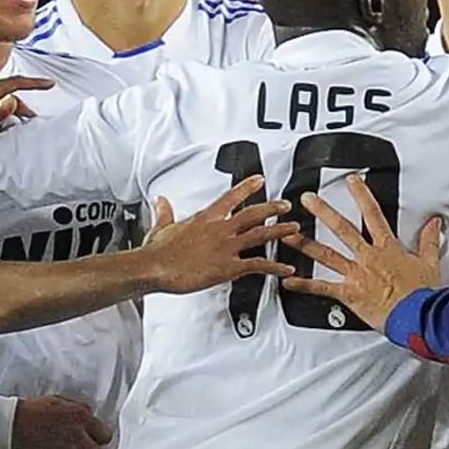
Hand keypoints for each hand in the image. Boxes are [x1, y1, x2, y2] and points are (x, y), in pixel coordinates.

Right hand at [11, 394, 112, 448]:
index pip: (105, 435)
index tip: (94, 439)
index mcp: (80, 417)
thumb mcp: (58, 400)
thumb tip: (91, 414)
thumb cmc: (30, 411)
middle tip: (79, 448)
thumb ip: (78, 408)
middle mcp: (76, 436)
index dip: (99, 437)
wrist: (8, 425)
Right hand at [140, 177, 296, 292]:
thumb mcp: (161, 227)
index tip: (259, 179)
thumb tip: (161, 200)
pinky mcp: (228, 267)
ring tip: (293, 229)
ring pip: (260, 235)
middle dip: (272, 207)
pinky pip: (258, 265)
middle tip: (286, 204)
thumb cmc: (158, 252)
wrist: (155, 267)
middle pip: (252, 213)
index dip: (247, 187)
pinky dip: (275, 267)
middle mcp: (219, 228)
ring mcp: (226, 247)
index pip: (230, 197)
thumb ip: (165, 212)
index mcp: (205, 218)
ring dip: (279, 231)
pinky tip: (287, 269)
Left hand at [281, 175, 442, 330]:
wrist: (418, 315)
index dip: (361, 194)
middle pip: (342, 228)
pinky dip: (304, 285)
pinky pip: (323, 288)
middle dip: (323, 211)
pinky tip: (288, 280)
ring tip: (287, 235)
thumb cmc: (423, 294)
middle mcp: (368, 257)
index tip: (351, 180)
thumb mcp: (430, 263)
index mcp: (387, 247)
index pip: (373, 213)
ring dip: (305, 244)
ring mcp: (356, 274)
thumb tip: (435, 223)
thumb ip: (430, 240)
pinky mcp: (349, 294)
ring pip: (326, 255)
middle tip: (306, 199)